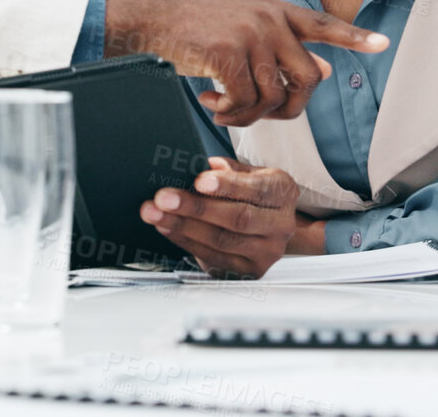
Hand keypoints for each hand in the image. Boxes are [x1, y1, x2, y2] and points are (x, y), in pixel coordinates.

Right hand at [105, 0, 386, 125]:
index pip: (323, 24)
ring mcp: (249, 34)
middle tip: (258, 112)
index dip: (353, 37)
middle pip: (308, 79)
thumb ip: (281, 48)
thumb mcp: (244, 32)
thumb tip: (325, 69)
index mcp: (276, 11)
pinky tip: (210, 103)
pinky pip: (245, 102)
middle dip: (288, 108)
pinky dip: (229, 113)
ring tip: (223, 107)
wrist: (151, 23)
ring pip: (274, 97)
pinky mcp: (226, 53)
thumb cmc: (196, 33)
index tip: (382, 44)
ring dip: (249, 115)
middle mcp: (269, 19)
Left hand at [139, 157, 298, 277]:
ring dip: (182, 226)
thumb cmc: (252, 194)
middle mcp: (281, 224)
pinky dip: (185, 242)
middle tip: (164, 198)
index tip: (199, 181)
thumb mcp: (247, 173)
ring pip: (221, 241)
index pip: (257, 189)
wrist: (267, 226)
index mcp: (282, 192)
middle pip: (237, 218)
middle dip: (196, 208)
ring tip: (155, 213)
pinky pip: (213, 258)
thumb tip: (200, 165)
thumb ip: (227, 168)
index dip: (228, 186)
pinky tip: (167, 228)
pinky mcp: (249, 271)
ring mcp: (267, 252)